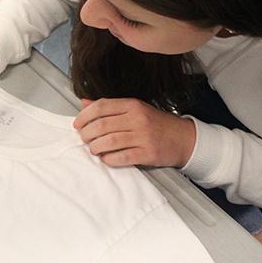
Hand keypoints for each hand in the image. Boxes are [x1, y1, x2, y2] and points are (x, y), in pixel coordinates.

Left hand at [73, 98, 195, 167]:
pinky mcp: (148, 154)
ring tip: (93, 149)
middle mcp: (138, 119)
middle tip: (83, 138)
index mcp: (132, 105)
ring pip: (109, 141)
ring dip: (95, 147)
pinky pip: (122, 157)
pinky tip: (106, 158)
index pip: (102, 106)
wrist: (184, 139)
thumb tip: (84, 103)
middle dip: (87, 133)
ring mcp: (143, 137)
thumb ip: (109, 107)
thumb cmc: (156, 124)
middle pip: (102, 125)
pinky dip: (109, 159)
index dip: (85, 116)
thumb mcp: (134, 109)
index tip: (77, 123)